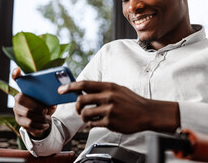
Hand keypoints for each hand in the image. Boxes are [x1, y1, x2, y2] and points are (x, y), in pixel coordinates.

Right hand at [12, 68, 55, 138]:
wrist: (39, 120)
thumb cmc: (44, 106)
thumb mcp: (48, 101)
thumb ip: (50, 100)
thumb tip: (53, 104)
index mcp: (24, 91)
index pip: (16, 80)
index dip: (15, 74)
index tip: (18, 69)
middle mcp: (17, 100)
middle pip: (23, 101)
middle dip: (36, 107)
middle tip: (46, 110)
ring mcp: (17, 111)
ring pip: (28, 116)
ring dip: (40, 119)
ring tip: (47, 120)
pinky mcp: (19, 122)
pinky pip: (29, 125)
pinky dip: (39, 126)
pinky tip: (45, 125)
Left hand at [58, 81, 179, 133]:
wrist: (147, 113)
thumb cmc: (132, 101)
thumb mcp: (118, 89)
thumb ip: (102, 89)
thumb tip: (84, 89)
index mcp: (109, 86)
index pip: (84, 84)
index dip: (70, 86)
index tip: (61, 90)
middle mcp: (108, 97)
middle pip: (81, 100)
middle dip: (76, 106)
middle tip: (79, 109)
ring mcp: (109, 110)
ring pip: (85, 113)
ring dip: (83, 116)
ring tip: (89, 117)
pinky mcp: (110, 122)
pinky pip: (92, 124)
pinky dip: (92, 124)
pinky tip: (98, 122)